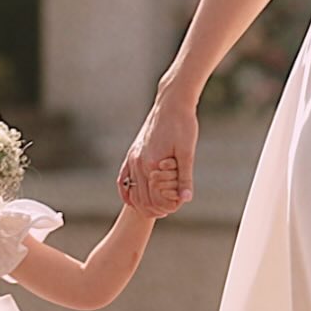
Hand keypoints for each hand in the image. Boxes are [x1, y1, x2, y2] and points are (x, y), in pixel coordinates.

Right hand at [119, 93, 197, 215]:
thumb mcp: (187, 152)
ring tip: (161, 203)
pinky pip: (123, 179)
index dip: (167, 206)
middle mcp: (137, 162)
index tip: (179, 203)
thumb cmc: (182, 125)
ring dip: (144, 202)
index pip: (154, 199)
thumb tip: (185, 199)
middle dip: (156, 207)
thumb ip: (185, 177)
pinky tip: (135, 199)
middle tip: (171, 207)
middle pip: (142, 199)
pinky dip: (128, 192)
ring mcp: (132, 158)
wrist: (171, 103)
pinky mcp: (132, 153)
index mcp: (151, 164)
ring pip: (132, 192)